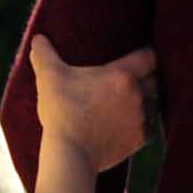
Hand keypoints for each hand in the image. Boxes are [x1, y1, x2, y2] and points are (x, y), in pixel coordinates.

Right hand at [27, 37, 157, 163]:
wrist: (69, 154)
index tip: (138, 56)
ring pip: (153, 105)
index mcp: (122, 75)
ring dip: (145, 103)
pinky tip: (129, 126)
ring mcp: (140, 119)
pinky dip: (141, 126)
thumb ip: (45, 54)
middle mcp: (137, 95)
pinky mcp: (138, 141)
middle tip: (132, 79)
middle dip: (146, 79)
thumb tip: (38, 38)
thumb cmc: (61, 111)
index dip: (146, 55)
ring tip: (131, 103)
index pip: (149, 56)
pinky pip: (149, 129)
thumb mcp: (49, 77)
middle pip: (155, 80)